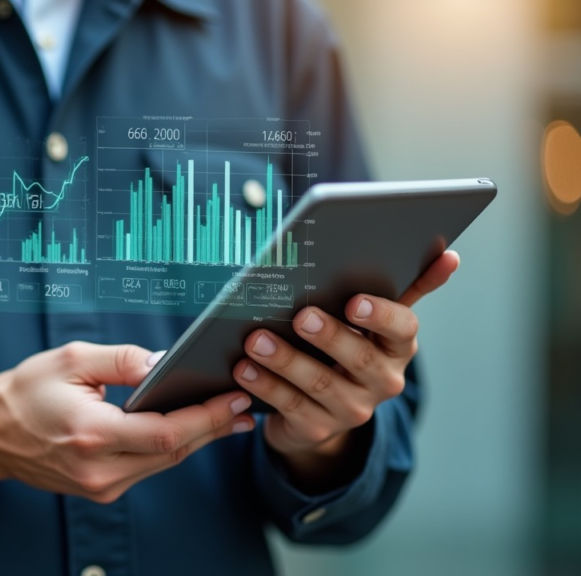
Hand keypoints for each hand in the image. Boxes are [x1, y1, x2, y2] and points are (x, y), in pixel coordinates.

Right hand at [0, 342, 255, 502]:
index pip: (165, 432)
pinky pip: (147, 468)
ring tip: (228, 416)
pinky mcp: (100, 489)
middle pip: (173, 452)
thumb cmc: (26, 391)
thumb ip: (124, 361)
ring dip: (198, 440)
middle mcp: (98, 469)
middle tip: (245, 405)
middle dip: (213, 428)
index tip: (234, 399)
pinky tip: (190, 430)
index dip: (206, 417)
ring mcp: (100, 485)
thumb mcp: (72, 359)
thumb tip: (167, 362)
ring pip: (164, 463)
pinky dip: (172, 448)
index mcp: (91, 434)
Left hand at [233, 251, 460, 489]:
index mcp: (397, 348)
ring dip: (285, 360)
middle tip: (301, 316)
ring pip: (318, 382)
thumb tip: (448, 254)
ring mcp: (351, 409)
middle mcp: (382, 382)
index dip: (381, 316)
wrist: (322, 411)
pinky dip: (265, 386)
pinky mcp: (317, 428)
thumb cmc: (347, 349)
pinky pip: (289, 405)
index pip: (403, 330)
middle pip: (358, 358)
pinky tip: (244, 369)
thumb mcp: (374, 322)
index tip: (356, 301)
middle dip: (329, 336)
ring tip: (255, 340)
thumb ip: (406, 287)